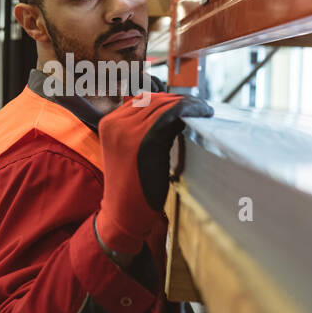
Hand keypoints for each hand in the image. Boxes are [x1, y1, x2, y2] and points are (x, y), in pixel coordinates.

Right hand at [93, 92, 212, 256]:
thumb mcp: (128, 151)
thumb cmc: (131, 185)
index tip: (187, 103)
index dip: (167, 99)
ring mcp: (128, 131)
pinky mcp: (145, 140)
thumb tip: (170, 111)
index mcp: (108, 123)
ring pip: (164, 106)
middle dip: (179, 101)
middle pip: (154, 100)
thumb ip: (139, 130)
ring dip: (188, 105)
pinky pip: (171, 117)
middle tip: (200, 105)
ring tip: (203, 110)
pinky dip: (189, 112)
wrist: (123, 213)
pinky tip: (202, 116)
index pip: (142, 99)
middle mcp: (115, 123)